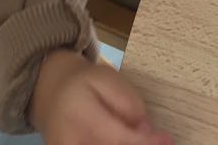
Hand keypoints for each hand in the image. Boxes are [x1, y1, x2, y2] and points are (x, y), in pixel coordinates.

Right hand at [30, 49, 172, 144]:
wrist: (50, 93)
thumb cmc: (84, 84)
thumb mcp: (109, 80)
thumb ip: (128, 104)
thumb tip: (146, 131)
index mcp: (81, 112)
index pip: (118, 136)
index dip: (145, 142)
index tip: (168, 140)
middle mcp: (70, 139)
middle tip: (158, 140)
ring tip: (140, 137)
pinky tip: (126, 141)